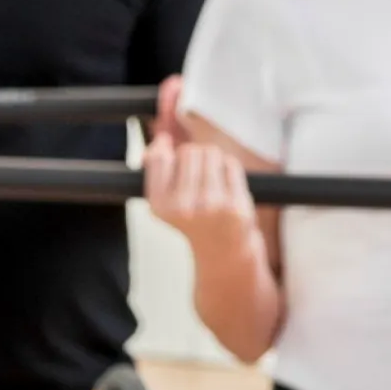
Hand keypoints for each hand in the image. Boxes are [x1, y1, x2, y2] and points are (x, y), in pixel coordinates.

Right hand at [142, 136, 261, 257]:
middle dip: (195, 155)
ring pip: (211, 153)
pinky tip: (227, 185)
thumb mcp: (165, 198)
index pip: (160, 157)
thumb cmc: (192, 217)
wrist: (223, 250)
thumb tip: (162, 139)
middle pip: (189, 151)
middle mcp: (182, 207)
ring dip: (213, 159)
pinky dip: (229, 168)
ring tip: (212, 179)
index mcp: (159, 205)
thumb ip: (156, 166)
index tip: (170, 148)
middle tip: (198, 174)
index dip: (166, 147)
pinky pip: (230, 164)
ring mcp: (210, 206)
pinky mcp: (234, 205)